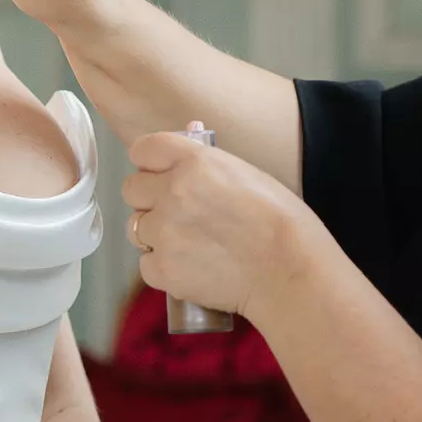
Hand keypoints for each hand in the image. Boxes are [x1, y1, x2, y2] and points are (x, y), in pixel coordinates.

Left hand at [122, 131, 311, 323]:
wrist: (290, 271)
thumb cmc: (281, 223)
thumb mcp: (246, 175)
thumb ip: (205, 166)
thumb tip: (181, 157)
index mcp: (195, 162)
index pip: (144, 150)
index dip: (149, 164)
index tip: (156, 173)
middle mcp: (173, 192)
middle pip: (132, 189)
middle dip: (149, 200)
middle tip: (177, 214)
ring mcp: (165, 232)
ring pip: (137, 228)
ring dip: (156, 235)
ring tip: (191, 245)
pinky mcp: (164, 269)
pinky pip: (146, 264)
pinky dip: (163, 268)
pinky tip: (192, 268)